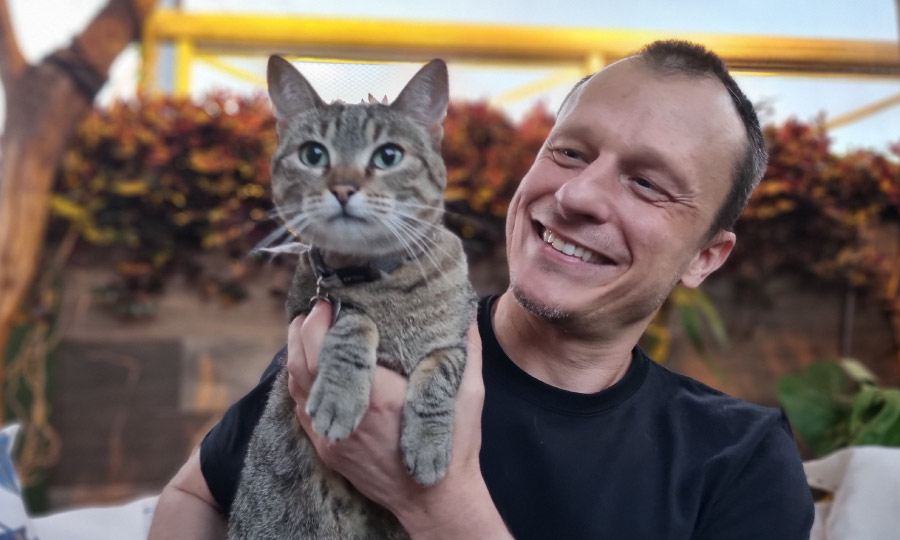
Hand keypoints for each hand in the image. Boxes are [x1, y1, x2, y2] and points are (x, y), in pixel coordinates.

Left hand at [287, 301, 509, 538]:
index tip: (329, 300)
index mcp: (380, 395)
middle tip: (314, 309)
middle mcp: (350, 413)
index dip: (321, 320)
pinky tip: (311, 367)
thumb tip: (463, 313)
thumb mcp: (469, 393)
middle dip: (303, 329)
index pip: (331, 347)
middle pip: (304, 362)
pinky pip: (302, 408)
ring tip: (307, 330)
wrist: (435, 498)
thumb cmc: (453, 446)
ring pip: (296, 385)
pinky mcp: (328, 448)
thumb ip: (467, 349)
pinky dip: (300, 381)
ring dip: (297, 353)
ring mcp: (333, 434)